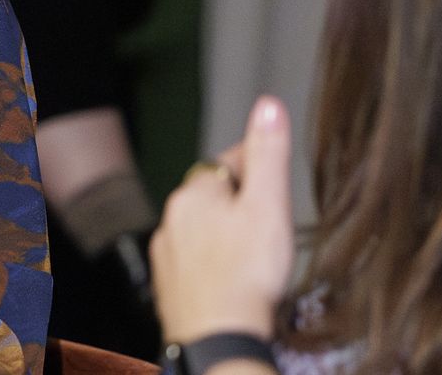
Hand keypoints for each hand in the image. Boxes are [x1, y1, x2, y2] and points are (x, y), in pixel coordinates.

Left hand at [150, 96, 295, 341]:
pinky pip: (193, 260)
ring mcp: (166, 252)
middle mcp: (172, 217)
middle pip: (212, 195)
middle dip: (238, 199)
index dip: (257, 164)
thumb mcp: (267, 205)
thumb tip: (268, 104)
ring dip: (222, 231)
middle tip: (268, 213)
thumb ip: (267, 154)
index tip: (274, 174)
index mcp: (195, 192)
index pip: (229, 161)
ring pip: (200, 228)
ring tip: (252, 248)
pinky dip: (211, 261)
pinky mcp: (168, 284)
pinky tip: (230, 275)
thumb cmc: (247, 273)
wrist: (218, 337)